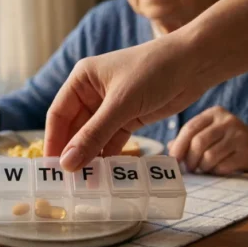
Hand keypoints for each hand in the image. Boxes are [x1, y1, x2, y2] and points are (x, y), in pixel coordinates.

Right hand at [44, 36, 212, 170]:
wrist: (196, 63)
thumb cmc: (153, 71)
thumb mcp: (121, 104)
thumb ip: (93, 135)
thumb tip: (67, 164)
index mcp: (82, 80)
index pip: (58, 114)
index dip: (54, 141)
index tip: (51, 168)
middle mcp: (92, 93)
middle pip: (74, 128)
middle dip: (73, 153)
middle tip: (68, 182)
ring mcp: (111, 106)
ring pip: (93, 137)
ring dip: (91, 157)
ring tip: (86, 183)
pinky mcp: (129, 117)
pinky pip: (112, 140)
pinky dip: (109, 155)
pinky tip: (106, 174)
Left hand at [168, 106, 247, 173]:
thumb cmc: (228, 141)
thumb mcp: (211, 133)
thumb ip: (190, 138)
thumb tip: (169, 148)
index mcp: (215, 113)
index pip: (190, 128)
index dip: (179, 145)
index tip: (173, 159)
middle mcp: (228, 121)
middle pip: (198, 142)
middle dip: (189, 159)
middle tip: (189, 168)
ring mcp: (240, 136)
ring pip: (210, 156)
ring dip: (202, 167)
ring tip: (203, 169)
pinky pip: (223, 166)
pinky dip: (216, 172)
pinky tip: (217, 170)